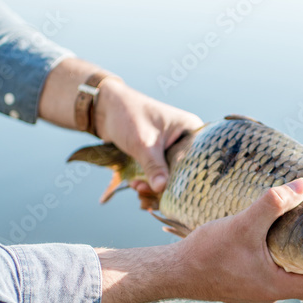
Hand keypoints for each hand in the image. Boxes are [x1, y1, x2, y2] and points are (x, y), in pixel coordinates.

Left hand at [94, 77, 202, 195]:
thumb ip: (154, 166)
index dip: (185, 181)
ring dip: (154, 187)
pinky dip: (149, 182)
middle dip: (165, 187)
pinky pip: (160, 174)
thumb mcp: (143, 143)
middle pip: (184, 172)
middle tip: (145, 191)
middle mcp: (186, 140)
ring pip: (170, 176)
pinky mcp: (161, 155)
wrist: (106, 108)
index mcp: (192, 131)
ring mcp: (174, 148)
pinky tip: (135, 184)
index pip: (196, 162)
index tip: (168, 194)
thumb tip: (161, 189)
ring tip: (137, 187)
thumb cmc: (128, 115)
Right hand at [170, 179, 302, 302]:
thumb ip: (273, 204)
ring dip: (299, 255)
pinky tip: (270, 234)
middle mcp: (270, 291)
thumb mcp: (243, 224)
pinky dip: (278, 255)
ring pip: (290, 274)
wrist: (172, 273)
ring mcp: (256, 288)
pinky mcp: (244, 282)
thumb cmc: (206, 254)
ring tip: (300, 228)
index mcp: (277, 285)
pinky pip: (271, 271)